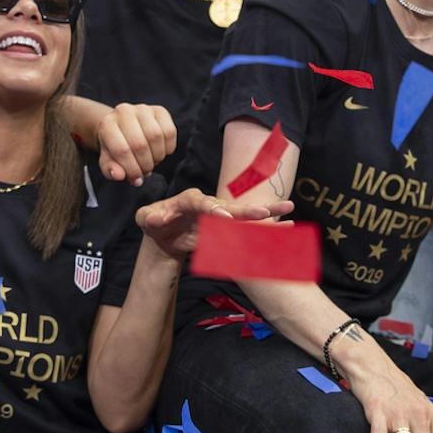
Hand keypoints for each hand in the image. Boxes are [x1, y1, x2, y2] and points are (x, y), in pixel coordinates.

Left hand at [97, 102, 177, 184]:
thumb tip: (119, 175)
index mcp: (107, 124)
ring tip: (152, 162)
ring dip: (157, 156)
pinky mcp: (159, 110)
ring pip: (156, 136)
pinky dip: (168, 148)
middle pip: (140, 144)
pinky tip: (161, 152)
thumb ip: (110, 169)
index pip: (121, 150)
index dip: (132, 169)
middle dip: (145, 164)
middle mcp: (124, 112)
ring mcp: (143, 109)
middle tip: (145, 171)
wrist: (124, 128)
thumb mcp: (108, 160)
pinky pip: (170, 131)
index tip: (136, 179)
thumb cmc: (115, 147)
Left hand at [134, 189, 291, 260]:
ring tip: (287, 209)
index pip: (200, 202)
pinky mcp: (225, 229)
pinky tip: (287, 225)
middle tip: (263, 212)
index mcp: (187, 200)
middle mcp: (207, 204)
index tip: (224, 217)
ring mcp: (219, 216)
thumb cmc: (154, 221)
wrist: (164, 232)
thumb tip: (157, 218)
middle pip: (228, 205)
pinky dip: (265, 227)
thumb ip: (150, 217)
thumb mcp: (145, 219)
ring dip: (265, 213)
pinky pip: (246, 228)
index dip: (212, 209)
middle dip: (245, 209)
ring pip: (243, 214)